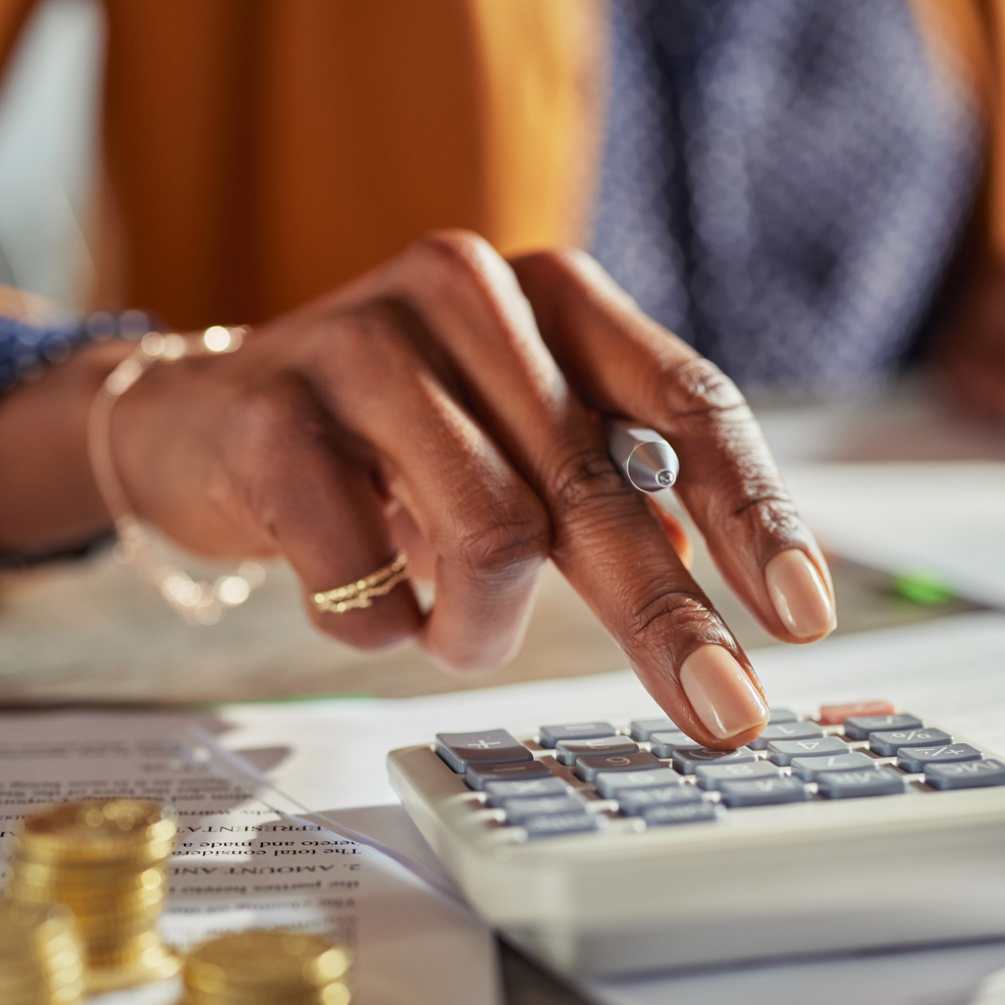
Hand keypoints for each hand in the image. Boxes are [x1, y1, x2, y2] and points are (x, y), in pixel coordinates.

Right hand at [0, 233, 836, 745]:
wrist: (201, 416)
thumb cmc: (393, 441)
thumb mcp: (519, 441)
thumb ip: (617, 489)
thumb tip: (720, 581)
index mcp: (553, 295)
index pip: (685, 402)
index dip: (755, 513)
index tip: (803, 614)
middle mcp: (469, 293)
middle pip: (601, 485)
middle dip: (667, 620)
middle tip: (721, 712)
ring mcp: (363, 342)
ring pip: (491, 534)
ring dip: (481, 628)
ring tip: (453, 632)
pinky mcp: (271, 414)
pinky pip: (369, 573)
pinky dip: (383, 621)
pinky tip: (362, 595)